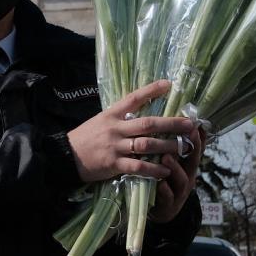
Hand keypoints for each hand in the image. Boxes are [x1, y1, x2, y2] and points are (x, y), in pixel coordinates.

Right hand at [66, 80, 195, 182]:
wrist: (66, 156)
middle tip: (190, 124)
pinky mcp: (113, 164)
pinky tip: (165, 171)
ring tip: (183, 147)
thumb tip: (141, 112)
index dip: (151, 91)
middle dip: (171, 124)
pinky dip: (153, 169)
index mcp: (112, 114)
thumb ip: (119, 117)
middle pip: (147, 123)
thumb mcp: (100, 120)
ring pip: (146, 145)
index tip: (169, 84)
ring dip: (167, 146)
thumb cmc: (86, 137)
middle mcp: (115, 128)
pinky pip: (137, 167)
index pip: (133, 98)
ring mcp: (115, 146)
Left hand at [148, 126, 203, 223]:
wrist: (161, 210)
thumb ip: (173, 147)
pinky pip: (168, 197)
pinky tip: (161, 184)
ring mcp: (179, 192)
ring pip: (181, 180)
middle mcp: (187, 178)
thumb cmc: (165, 180)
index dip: (199, 139)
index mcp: (187, 166)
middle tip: (186, 136)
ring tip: (166, 158)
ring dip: (175, 168)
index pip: (196, 150)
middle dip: (192, 149)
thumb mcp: (173, 163)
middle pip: (193, 163)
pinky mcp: (168, 205)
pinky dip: (165, 191)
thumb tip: (174, 122)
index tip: (197, 125)